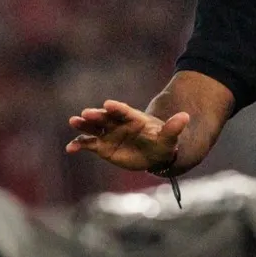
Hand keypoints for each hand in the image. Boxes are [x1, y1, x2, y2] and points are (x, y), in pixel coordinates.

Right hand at [65, 99, 188, 170]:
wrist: (154, 153)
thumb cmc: (162, 142)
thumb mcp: (170, 137)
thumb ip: (174, 127)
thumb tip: (185, 116)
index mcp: (134, 118)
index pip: (124, 111)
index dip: (117, 108)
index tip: (108, 104)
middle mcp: (118, 123)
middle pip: (106, 117)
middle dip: (96, 115)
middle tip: (85, 113)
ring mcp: (109, 134)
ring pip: (94, 128)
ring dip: (84, 125)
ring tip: (74, 121)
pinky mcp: (102, 146)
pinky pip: (88, 144)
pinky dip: (79, 145)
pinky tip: (70, 148)